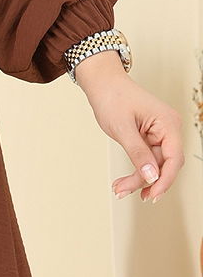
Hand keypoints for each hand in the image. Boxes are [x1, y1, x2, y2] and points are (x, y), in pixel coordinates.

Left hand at [75, 55, 184, 202]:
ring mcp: (159, 133)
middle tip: (125, 192)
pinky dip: (136, 170)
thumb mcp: (121, 127)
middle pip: (164, 164)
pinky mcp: (149, 137)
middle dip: (146, 181)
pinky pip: (147, 159)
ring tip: (119, 188)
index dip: (164, 180)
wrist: (101, 81)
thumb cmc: (111, 95)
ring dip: (138, 178)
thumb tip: (152, 176)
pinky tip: (124, 182)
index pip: (174, 158)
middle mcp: (168, 128)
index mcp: (168, 122)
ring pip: (154, 165)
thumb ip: (138, 153)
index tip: (151, 195)